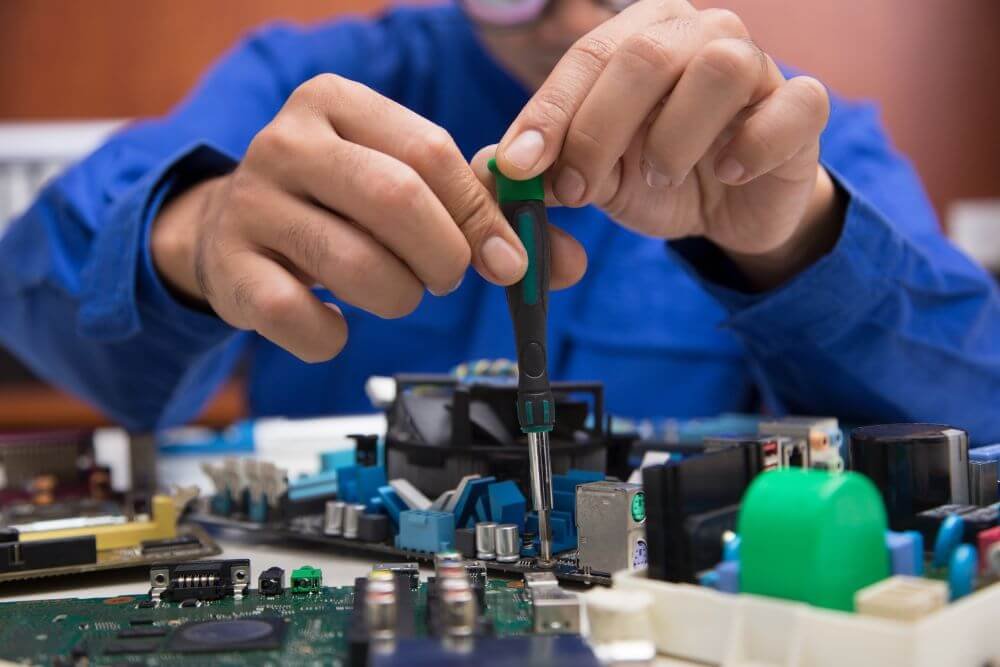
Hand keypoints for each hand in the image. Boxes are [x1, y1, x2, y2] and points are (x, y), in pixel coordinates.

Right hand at [152, 74, 586, 361]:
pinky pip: (303, 319)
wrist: (231, 228)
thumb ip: (482, 212)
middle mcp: (286, 142)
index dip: (480, 214)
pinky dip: (335, 336)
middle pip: (396, 199)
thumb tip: (564, 263)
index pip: (429, 151)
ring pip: (355, 265)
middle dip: (444, 257)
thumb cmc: (338, 203)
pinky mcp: (230, 270)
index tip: (509, 260)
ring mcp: (251, 204)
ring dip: (398, 297)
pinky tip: (337, 321)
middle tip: (449, 278)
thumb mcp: (402, 184)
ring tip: (395, 291)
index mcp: (336, 103)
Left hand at [487, 1, 841, 289]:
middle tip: (578, 189)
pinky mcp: (802, 108)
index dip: (550, 111)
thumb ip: (544, 168)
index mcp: (640, 36)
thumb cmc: (654, 176)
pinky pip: (793, 106)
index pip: (588, 56)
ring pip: (719, 68)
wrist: (729, 208)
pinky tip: (729, 173)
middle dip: (600, 130)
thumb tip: (495, 165)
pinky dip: (754, 145)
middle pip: (647, 56)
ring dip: (674, 137)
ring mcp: (758, 65)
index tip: (520, 166)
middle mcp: (699, 33)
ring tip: (658, 178)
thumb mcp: (591, 175)